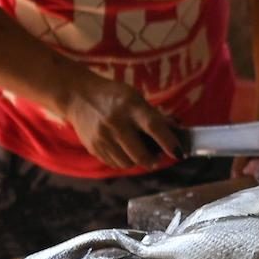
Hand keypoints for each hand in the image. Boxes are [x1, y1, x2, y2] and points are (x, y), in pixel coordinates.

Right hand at [41, 68, 184, 170]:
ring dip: (138, 162)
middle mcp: (116, 122)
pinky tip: (125, 153)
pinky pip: (114, 164)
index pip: (154, 126)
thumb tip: (178, 129)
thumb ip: (154, 115)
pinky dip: (123, 162)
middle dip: (153, 160)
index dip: (169, 142)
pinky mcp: (93, 147)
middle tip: (158, 158)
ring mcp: (102, 137)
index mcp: (130, 106)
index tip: (179, 153)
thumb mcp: (135, 97)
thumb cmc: (113, 95)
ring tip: (141, 155)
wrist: (78, 95)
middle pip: (140, 153)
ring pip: (127, 163)